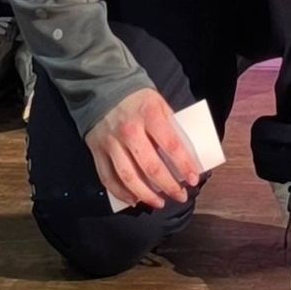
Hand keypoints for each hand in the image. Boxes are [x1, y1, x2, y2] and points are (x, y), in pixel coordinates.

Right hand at [86, 87, 200, 209]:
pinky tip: (134, 200)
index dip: (184, 165)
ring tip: (159, 203)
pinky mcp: (97, 150)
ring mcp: (111, 142)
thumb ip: (171, 127)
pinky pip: (108, 178)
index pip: (171, 145)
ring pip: (128, 177)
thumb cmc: (138, 100)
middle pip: (151, 167)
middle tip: (180, 196)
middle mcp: (129, 130)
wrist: (103, 86)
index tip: (193, 179)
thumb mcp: (159, 104)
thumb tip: (186, 156)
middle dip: (169, 186)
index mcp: (149, 115)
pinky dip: (121, 193)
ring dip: (146, 195)